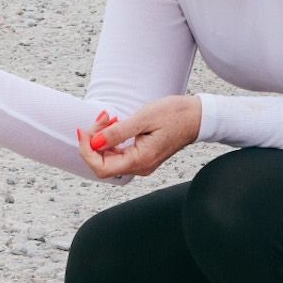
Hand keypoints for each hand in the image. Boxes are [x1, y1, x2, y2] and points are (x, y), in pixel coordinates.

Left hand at [79, 96, 201, 178]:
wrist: (196, 117)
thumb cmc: (175, 115)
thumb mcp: (143, 119)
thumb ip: (117, 132)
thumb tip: (94, 143)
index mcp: (140, 161)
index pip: (101, 168)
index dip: (87, 150)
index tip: (85, 130)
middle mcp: (139, 167)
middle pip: (102, 163)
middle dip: (94, 140)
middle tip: (102, 117)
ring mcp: (140, 162)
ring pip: (108, 157)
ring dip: (102, 137)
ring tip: (109, 117)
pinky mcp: (141, 155)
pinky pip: (117, 152)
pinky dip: (110, 138)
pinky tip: (114, 123)